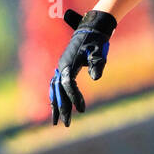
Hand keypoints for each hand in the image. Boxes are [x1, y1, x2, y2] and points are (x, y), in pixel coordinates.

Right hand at [49, 8, 116, 126]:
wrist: (90, 29)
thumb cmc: (96, 41)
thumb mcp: (99, 51)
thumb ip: (97, 64)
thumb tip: (96, 78)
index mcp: (68, 64)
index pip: (68, 84)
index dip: (74, 97)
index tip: (81, 110)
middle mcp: (61, 67)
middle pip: (59, 91)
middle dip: (62, 108)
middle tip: (67, 124)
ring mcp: (60, 68)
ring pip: (54, 90)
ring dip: (55, 106)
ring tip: (57, 122)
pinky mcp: (62, 69)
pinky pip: (56, 87)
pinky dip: (56, 98)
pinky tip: (58, 109)